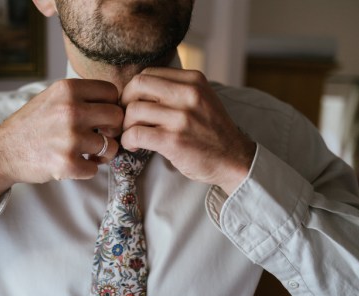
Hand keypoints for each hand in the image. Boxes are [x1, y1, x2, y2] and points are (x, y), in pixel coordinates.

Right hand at [0, 79, 122, 192]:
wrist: (2, 152)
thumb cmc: (31, 125)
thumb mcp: (52, 97)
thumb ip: (80, 96)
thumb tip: (116, 104)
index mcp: (67, 89)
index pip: (111, 91)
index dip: (111, 105)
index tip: (102, 116)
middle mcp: (71, 111)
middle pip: (117, 117)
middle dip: (112, 129)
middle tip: (101, 136)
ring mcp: (70, 138)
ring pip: (111, 146)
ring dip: (103, 153)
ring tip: (88, 153)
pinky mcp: (67, 163)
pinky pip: (95, 169)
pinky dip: (87, 169)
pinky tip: (75, 164)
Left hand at [120, 68, 255, 192]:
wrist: (234, 159)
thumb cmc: (212, 132)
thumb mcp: (201, 99)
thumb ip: (176, 89)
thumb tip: (138, 88)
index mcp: (193, 80)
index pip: (148, 73)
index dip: (132, 89)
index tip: (132, 104)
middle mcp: (188, 94)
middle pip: (137, 86)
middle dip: (124, 103)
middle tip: (126, 118)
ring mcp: (181, 117)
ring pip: (133, 111)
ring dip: (125, 125)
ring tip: (131, 135)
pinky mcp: (173, 140)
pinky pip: (136, 133)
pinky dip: (128, 140)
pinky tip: (133, 145)